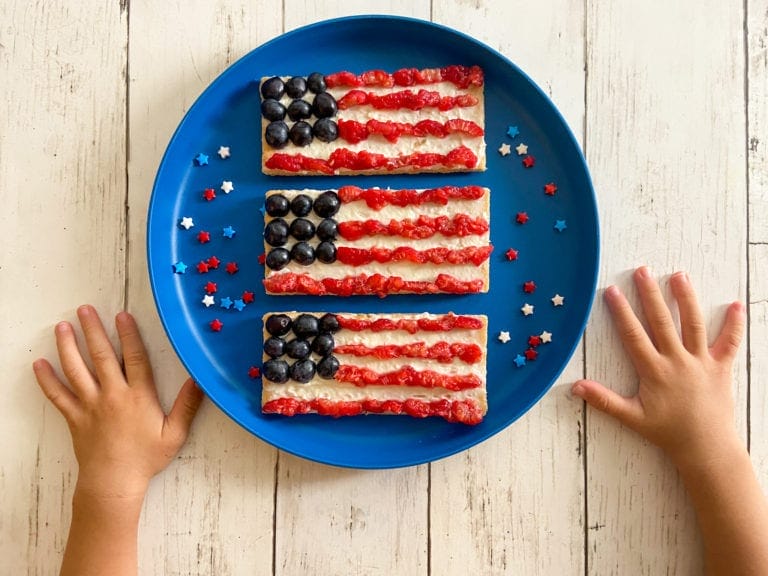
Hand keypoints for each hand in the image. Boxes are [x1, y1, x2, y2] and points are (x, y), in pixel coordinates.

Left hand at [32, 305, 203, 498]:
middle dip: (92, 331)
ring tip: (62, 327)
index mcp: (138, 396)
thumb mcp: (175, 433)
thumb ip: (187, 405)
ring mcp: (90, 405)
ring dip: (68, 346)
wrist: (113, 483)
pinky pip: (58, 395)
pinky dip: (47, 380)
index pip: (134, 358)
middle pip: (101, 356)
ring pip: (76, 370)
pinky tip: (39, 364)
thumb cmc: (146, 458)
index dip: (129, 335)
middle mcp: (112, 395)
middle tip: (84, 310)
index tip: (122, 316)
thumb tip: (199, 380)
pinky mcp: (75, 418)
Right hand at [572, 267, 744, 470]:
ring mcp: (701, 362)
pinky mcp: (721, 368)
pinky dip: (733, 324)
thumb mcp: (632, 417)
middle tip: (642, 271)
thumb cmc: (668, 433)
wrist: (706, 448)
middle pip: (662, 321)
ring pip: (694, 324)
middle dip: (650, 294)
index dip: (621, 311)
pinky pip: (729, 343)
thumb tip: (575, 387)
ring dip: (686, 298)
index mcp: (655, 371)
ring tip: (678, 275)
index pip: (634, 334)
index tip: (612, 291)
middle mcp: (678, 361)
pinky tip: (734, 304)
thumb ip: (604, 400)